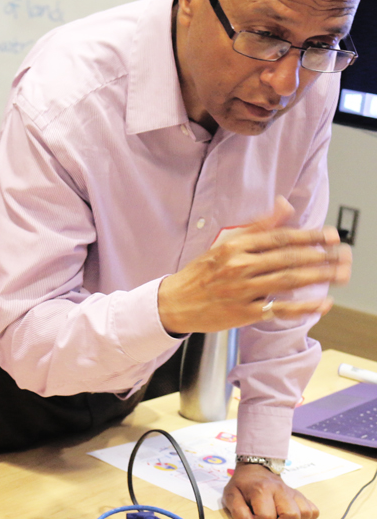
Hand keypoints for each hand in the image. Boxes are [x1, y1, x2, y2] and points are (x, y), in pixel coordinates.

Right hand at [157, 197, 350, 334]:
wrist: (173, 303)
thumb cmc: (201, 274)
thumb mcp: (224, 244)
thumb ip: (257, 225)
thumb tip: (284, 205)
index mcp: (236, 247)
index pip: (280, 238)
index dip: (309, 236)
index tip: (331, 236)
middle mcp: (240, 267)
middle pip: (289, 259)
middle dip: (322, 256)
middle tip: (345, 255)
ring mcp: (242, 291)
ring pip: (288, 281)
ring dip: (319, 277)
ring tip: (341, 273)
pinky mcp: (243, 313)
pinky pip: (279, 309)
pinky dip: (303, 307)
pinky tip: (323, 303)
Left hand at [222, 463, 318, 518]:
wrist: (255, 470)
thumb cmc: (242, 485)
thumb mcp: (231, 496)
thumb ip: (239, 513)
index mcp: (262, 490)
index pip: (267, 517)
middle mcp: (281, 490)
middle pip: (291, 516)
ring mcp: (294, 493)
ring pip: (305, 514)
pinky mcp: (302, 496)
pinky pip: (313, 512)